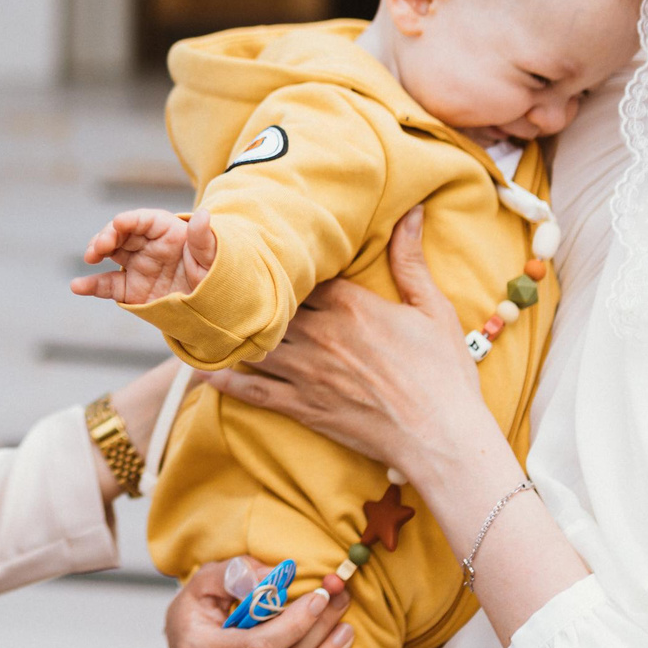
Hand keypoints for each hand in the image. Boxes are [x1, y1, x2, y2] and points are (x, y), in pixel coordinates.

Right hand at [74, 209, 215, 304]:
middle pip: (121, 233)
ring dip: (96, 251)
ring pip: (109, 253)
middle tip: (100, 247)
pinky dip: (91, 285)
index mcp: (166, 231)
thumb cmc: (214, 273)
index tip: (118, 224)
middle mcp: (147, 245)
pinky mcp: (130, 288)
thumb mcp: (213, 257)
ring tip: (90, 257)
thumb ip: (203, 238)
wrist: (213, 305)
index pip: (144, 220)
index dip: (130, 220)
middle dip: (107, 235)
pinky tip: (77, 286)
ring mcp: (136, 266)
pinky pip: (107, 284)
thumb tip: (204, 215)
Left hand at [211, 206, 498, 494]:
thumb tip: (412, 211)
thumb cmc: (443, 373)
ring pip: (252, 344)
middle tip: (222, 287)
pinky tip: (204, 372)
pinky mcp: (301, 406)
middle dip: (249, 296)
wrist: (441, 436)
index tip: (269, 260)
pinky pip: (252, 390)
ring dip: (229, 333)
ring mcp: (306, 371)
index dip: (285, 268)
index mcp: (349, 304)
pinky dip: (225, 380)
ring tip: (205, 324)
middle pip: (269, 305)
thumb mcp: (433, 309)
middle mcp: (319, 333)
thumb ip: (411, 260)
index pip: (301, 275)